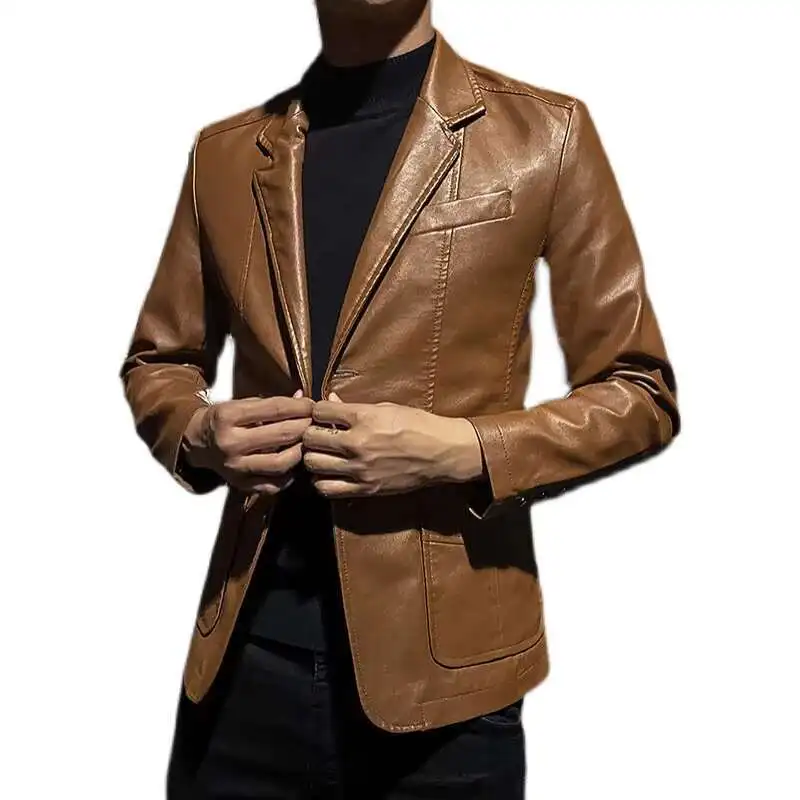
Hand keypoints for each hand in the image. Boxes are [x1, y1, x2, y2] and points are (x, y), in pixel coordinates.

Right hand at [183, 390, 313, 493]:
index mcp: (228, 417)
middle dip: (304, 426)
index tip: (312, 404)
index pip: (274, 409)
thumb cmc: (224, 419)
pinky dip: (289, 474)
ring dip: (301, 451)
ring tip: (308, 442)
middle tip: (315, 422)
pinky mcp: (241, 485)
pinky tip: (295, 462)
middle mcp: (230, 443)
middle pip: (281, 435)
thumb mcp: (242, 404)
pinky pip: (274, 484)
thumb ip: (272, 402)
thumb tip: (302, 398)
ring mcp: (236, 467)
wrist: (198, 444)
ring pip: (281, 462)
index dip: (299, 406)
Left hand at [302, 392, 485, 498]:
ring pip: (312, 464)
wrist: (443, 453)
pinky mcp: (365, 488)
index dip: (318, 410)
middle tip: (319, 434)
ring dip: (313, 457)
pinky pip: (327, 488)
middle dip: (310, 434)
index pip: (320, 411)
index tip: (324, 414)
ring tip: (323, 453)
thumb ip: (353, 406)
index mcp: (364, 418)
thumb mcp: (386, 407)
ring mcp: (360, 469)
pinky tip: (330, 472)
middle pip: (310, 439)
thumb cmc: (418, 424)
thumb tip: (329, 400)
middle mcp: (358, 444)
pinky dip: (322, 480)